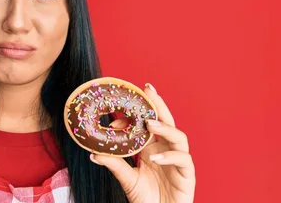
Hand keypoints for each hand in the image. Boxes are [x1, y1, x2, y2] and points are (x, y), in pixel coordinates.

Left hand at [91, 83, 194, 202]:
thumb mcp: (127, 179)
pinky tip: (156, 156)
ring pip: (179, 137)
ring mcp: (179, 162)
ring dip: (165, 128)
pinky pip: (184, 160)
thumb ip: (114, 165)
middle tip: (148, 89)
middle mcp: (167, 150)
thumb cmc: (146, 199)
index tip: (117, 113)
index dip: (136, 115)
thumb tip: (93, 153)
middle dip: (158, 104)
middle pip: (167, 122)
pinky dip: (171, 156)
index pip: (148, 124)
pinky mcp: (187, 175)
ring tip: (150, 124)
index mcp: (152, 148)